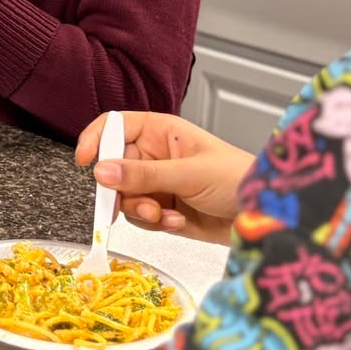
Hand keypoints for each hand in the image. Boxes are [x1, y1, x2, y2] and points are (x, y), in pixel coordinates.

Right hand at [74, 110, 252, 244]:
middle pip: (115, 168)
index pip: (115, 127)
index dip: (96, 140)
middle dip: (121, 189)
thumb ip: (144, 174)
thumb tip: (102, 173)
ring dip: (140, 210)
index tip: (85, 162)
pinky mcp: (165, 210)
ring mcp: (159, 184)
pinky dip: (154, 222)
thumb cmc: (237, 178)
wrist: (265, 215)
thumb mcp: (188, 173)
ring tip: (163, 214)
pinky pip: (141, 217)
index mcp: (161, 132)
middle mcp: (156, 156)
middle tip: (125, 204)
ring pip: (125, 197)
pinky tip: (176, 221)